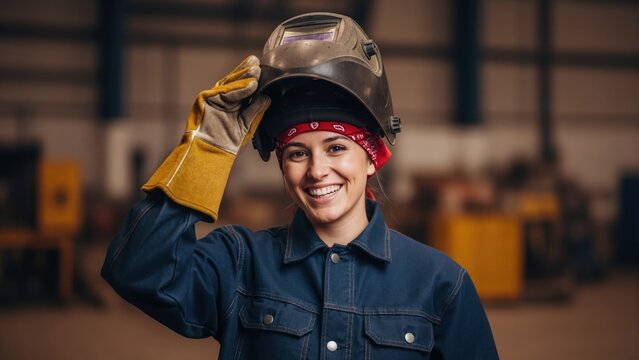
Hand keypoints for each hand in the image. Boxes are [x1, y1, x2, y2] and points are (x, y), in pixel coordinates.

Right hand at [142, 55, 270, 220]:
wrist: (211, 153)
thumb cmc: (228, 143)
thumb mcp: (247, 124)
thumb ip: (256, 110)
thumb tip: (268, 97)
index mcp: (229, 104)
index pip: (241, 87)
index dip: (250, 78)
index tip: (261, 68)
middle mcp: (220, 99)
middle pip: (234, 81)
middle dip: (246, 72)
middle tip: (258, 63)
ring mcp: (211, 98)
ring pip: (229, 83)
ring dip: (244, 77)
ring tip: (256, 72)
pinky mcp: (204, 100)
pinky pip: (224, 92)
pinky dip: (238, 88)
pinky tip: (250, 85)